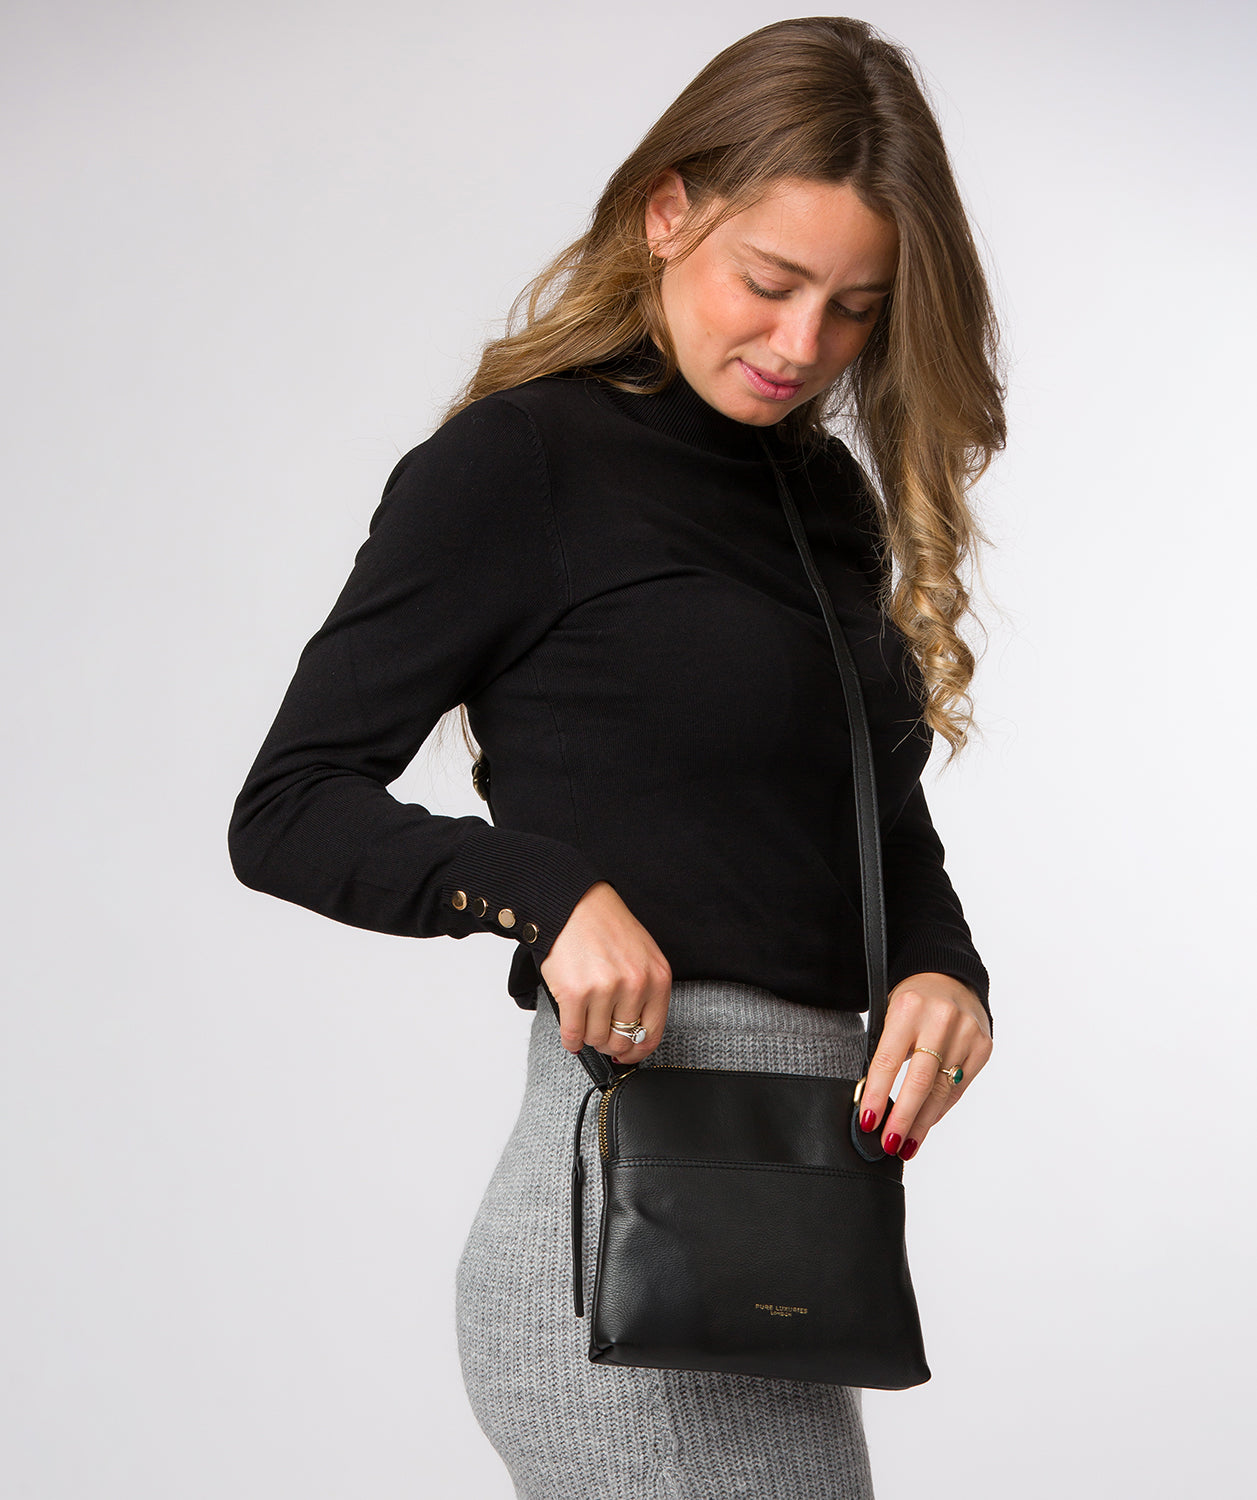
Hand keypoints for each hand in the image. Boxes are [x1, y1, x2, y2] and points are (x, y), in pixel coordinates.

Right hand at [539, 881, 670, 1065]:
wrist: (574, 904)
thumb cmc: (606, 928)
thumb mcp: (643, 956)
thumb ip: (646, 994)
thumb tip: (635, 1038)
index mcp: (657, 978)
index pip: (652, 1033)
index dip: (637, 1051)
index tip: (627, 1055)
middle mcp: (635, 985)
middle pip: (623, 1040)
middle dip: (609, 1043)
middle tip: (600, 1033)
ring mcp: (605, 989)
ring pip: (597, 1039)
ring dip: (588, 1037)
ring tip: (584, 1022)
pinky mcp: (576, 993)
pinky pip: (573, 1034)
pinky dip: (570, 1040)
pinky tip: (571, 1032)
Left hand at [856, 972, 991, 1160]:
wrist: (950, 979)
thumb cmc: (912, 1002)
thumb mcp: (890, 1014)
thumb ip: (885, 1051)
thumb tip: (873, 1101)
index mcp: (908, 1007)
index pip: (888, 1060)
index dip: (878, 1095)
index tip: (868, 1122)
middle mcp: (940, 1018)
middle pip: (920, 1080)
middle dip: (903, 1117)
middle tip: (889, 1144)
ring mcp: (966, 1033)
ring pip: (941, 1089)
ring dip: (923, 1122)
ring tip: (907, 1144)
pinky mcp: (983, 1046)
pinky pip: (958, 1086)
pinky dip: (941, 1108)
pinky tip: (927, 1123)